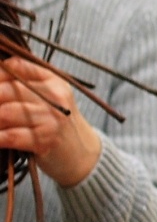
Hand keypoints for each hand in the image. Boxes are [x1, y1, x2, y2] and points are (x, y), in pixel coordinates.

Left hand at [0, 57, 100, 186]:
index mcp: (53, 80)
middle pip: (7, 90)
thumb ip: (24, 85)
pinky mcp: (46, 140)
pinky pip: (11, 136)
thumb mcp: (48, 97)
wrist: (82, 154)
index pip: (15, 67)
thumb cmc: (56, 123)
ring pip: (5, 113)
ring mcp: (52, 119)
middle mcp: (54, 97)